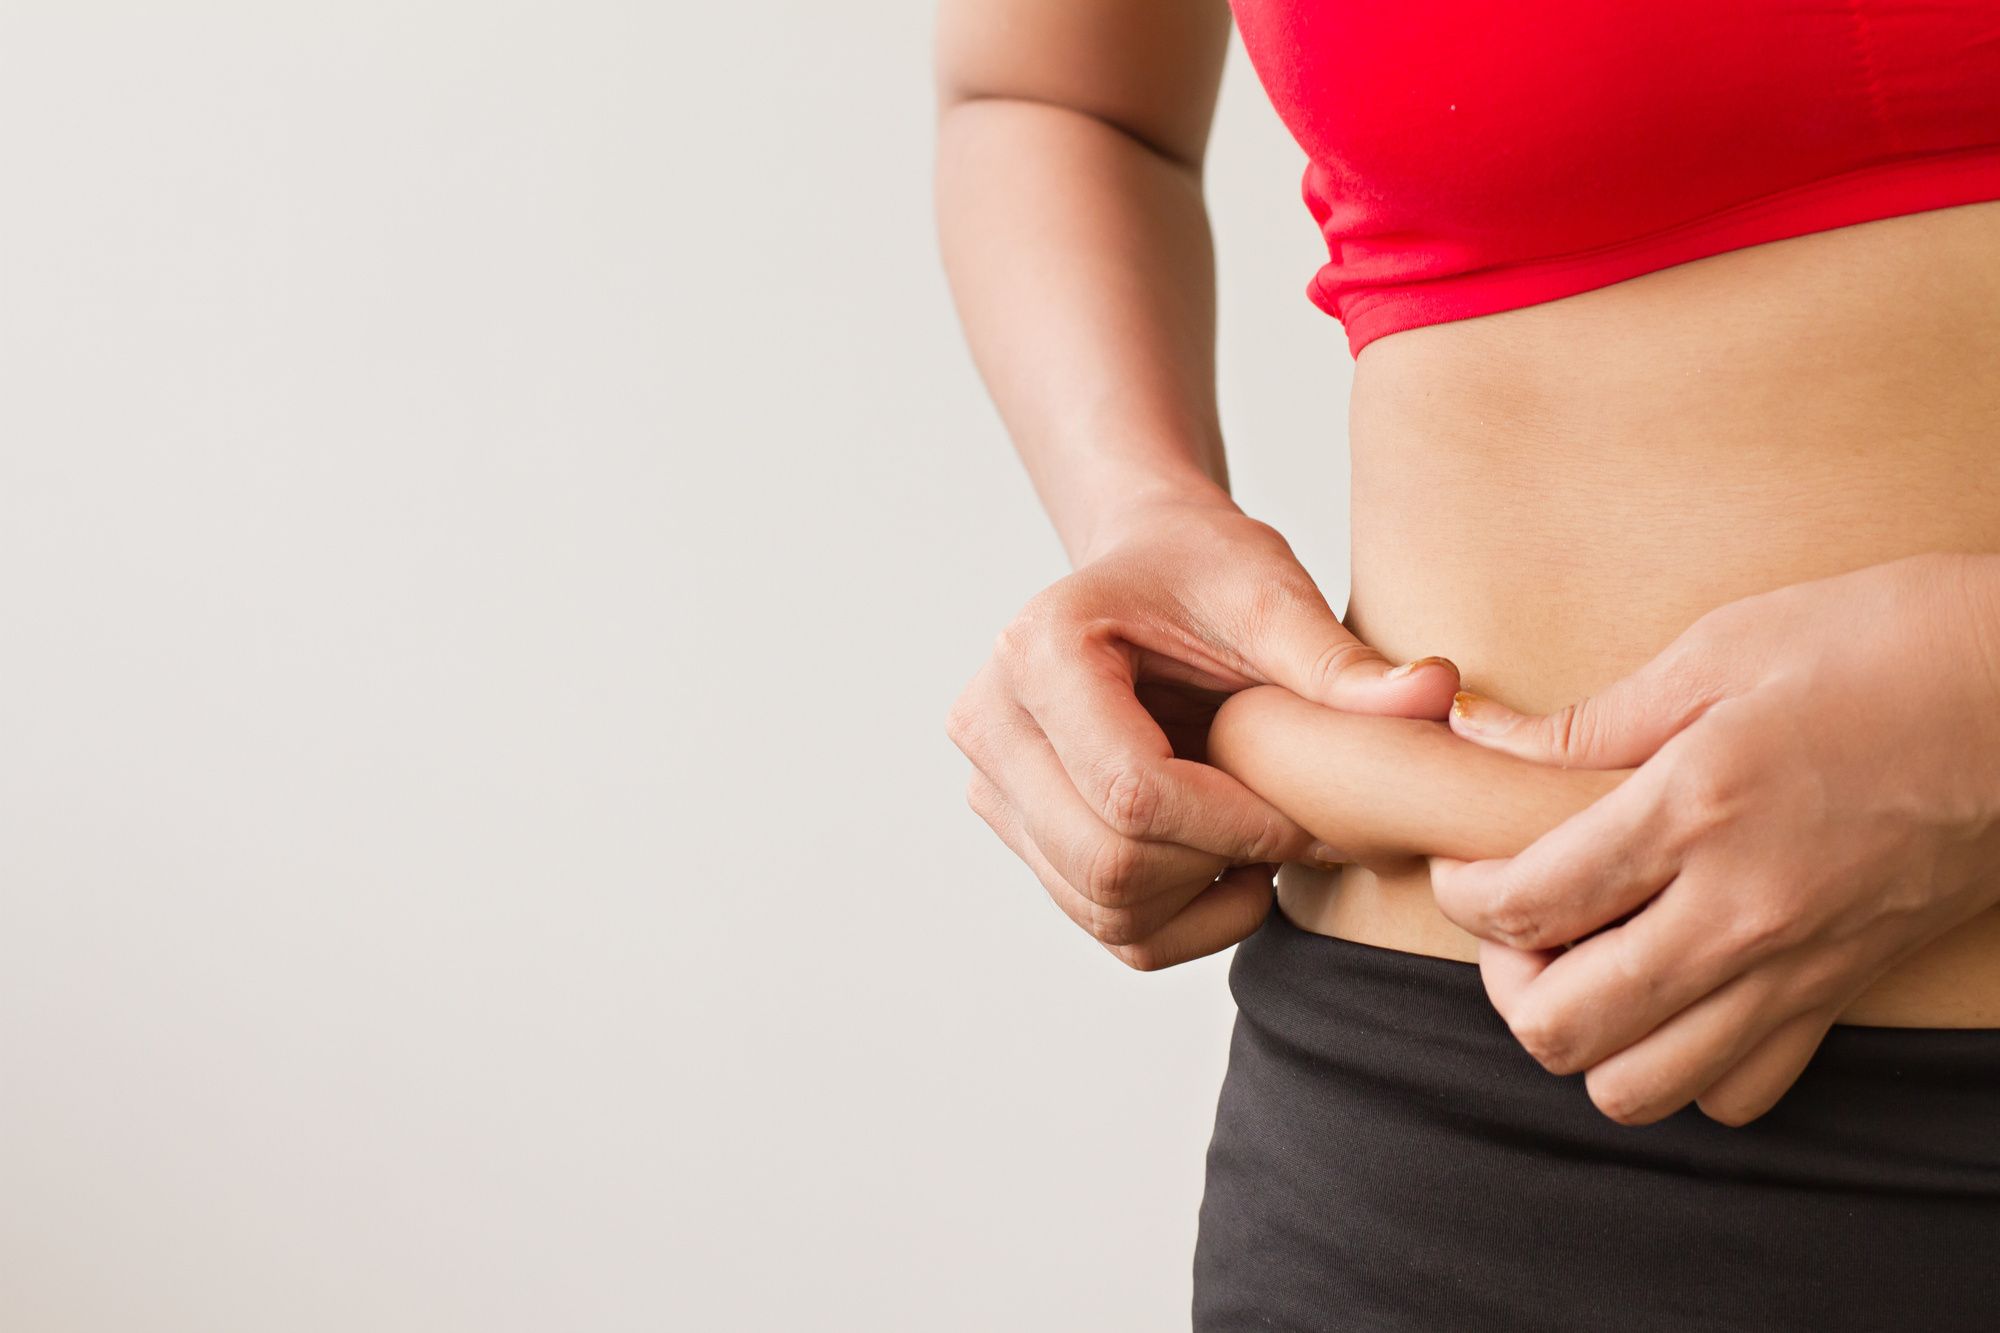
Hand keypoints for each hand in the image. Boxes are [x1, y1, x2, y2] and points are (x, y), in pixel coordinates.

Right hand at [948, 488, 1459, 968]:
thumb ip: (1340, 658)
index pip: (1132, 792)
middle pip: (1107, 864)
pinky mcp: (1016, 829)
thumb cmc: (1201, 572)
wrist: (1143, 571)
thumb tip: (1435, 697)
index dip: (1238, 826)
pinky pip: (1102, 924)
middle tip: (1297, 833)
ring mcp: (992, 783)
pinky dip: (1182, 920)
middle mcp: (990, 722)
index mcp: (1039, 651)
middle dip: (1221, 867)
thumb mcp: (1271, 592)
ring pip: (1102, 908)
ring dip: (1203, 900)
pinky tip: (1230, 866)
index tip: (1311, 818)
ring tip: (1264, 842)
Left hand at [1429, 552, 1999, 1125]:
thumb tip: (1476, 734)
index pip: (1527, 903)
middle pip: (1565, 1027)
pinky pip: (1742, 1090)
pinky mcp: (1845, 991)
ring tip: (1584, 965)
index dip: (1463, 894)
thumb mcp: (1726, 645)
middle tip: (1512, 925)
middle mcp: (1740, 911)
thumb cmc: (1890, 644)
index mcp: (1696, 809)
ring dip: (1586, 1039)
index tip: (1461, 866)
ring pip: (1643, 1086)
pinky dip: (1684, 1064)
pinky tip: (1671, 992)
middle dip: (1506, 984)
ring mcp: (1799, 967)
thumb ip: (1590, 719)